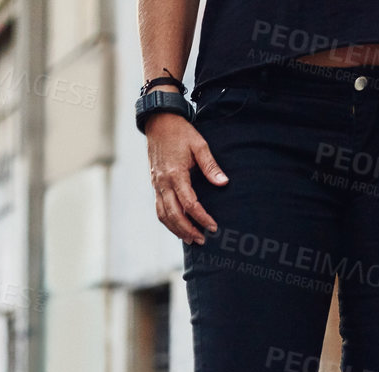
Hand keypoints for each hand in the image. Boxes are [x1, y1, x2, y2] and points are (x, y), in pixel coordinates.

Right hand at [146, 114, 227, 244]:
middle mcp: (163, 183)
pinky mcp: (155, 186)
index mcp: (175, 173)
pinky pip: (159, 209)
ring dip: (176, 230)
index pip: (189, 203)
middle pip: (174, 215)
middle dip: (188, 230)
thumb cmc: (180, 133)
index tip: (213, 226)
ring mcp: (157, 185)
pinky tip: (178, 227)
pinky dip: (168, 221)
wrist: (158, 124)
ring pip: (163, 215)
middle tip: (202, 240)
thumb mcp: (200, 145)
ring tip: (190, 239)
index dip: (201, 217)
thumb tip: (223, 183)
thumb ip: (211, 166)